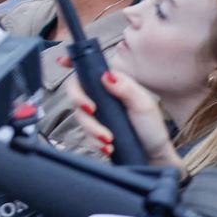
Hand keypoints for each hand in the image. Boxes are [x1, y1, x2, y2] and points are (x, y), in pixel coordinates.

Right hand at [61, 60, 180, 166]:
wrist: (153, 155)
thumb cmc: (151, 127)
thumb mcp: (143, 105)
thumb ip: (125, 88)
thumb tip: (106, 76)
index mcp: (113, 84)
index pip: (89, 70)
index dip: (73, 63)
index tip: (62, 62)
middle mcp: (100, 97)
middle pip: (76, 93)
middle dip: (80, 102)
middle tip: (92, 111)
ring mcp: (96, 115)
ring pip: (79, 116)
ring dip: (92, 129)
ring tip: (109, 139)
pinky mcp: (93, 131)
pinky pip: (85, 135)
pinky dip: (94, 142)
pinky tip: (108, 148)